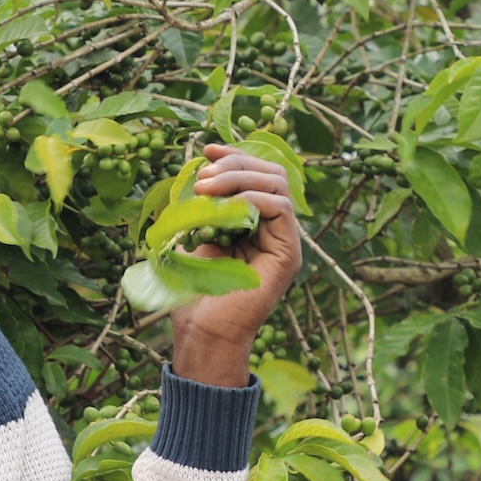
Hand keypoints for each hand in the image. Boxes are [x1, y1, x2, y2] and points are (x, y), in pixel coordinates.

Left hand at [169, 143, 304, 386]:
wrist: (202, 331)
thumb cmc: (192, 292)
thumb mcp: (191, 236)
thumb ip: (200, 207)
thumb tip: (195, 171)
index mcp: (255, 223)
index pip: (256, 174)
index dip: (233, 156)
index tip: (206, 149)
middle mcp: (275, 229)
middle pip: (271, 172)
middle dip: (235, 162)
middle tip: (203, 172)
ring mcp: (285, 241)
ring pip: (278, 184)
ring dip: (239, 177)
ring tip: (205, 187)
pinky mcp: (289, 254)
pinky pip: (281, 208)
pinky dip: (252, 197)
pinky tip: (223, 205)